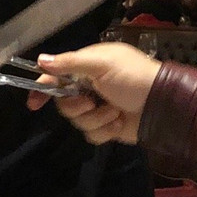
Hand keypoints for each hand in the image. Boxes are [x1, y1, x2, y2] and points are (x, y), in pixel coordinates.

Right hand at [26, 43, 161, 143]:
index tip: (33, 103)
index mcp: (87, 67)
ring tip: (114, 112)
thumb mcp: (101, 64)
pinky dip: (106, 130)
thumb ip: (70, 63)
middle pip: (64, 103)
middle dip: (77, 106)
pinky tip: (119, 123)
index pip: (56, 76)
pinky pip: (92, 135)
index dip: (42, 88)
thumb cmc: (133, 77)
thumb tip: (40, 61)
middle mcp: (89, 87)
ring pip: (77, 121)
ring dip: (96, 118)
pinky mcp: (107, 127)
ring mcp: (98, 108)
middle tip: (91, 102)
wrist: (162, 104)